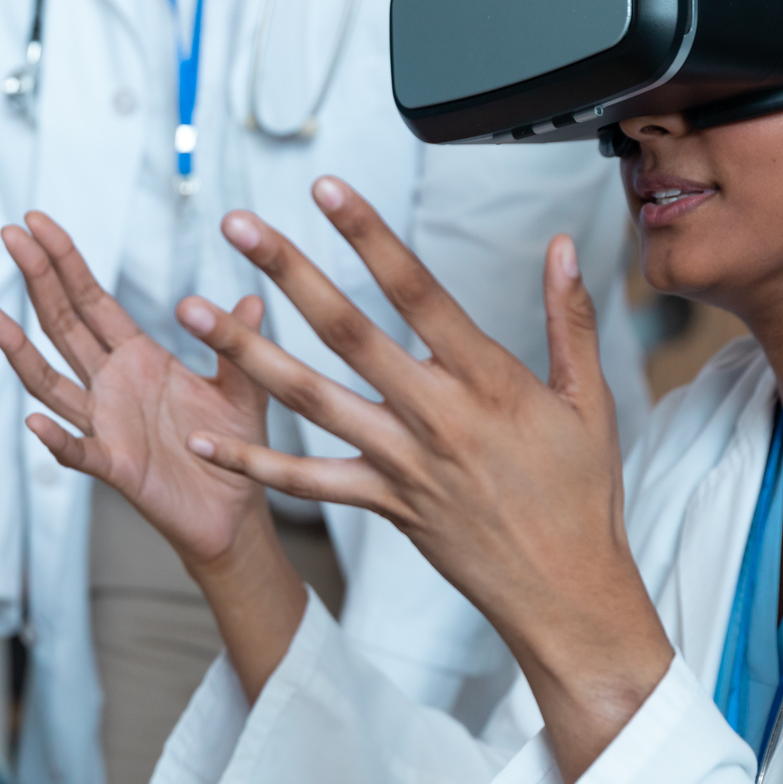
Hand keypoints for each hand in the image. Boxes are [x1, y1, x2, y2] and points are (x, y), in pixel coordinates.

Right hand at [0, 212, 272, 567]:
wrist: (235, 512)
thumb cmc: (232, 449)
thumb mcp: (244, 387)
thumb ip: (238, 344)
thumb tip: (252, 296)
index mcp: (138, 358)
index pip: (92, 300)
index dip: (65, 261)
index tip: (36, 222)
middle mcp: (112, 385)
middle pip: (63, 325)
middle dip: (37, 279)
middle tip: (8, 234)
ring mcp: (106, 425)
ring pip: (51, 382)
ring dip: (18, 350)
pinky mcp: (117, 467)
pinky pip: (79, 453)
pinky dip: (57, 440)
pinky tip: (35, 422)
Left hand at [176, 177, 674, 781]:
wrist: (565, 593)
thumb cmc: (581, 495)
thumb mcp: (589, 401)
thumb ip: (570, 318)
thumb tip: (562, 246)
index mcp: (488, 382)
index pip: (418, 292)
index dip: (370, 236)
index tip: (328, 190)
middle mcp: (436, 418)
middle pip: (349, 333)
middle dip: (289, 274)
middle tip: (238, 225)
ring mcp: (403, 464)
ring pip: (311, 400)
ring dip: (248, 354)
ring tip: (193, 312)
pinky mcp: (385, 505)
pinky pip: (309, 482)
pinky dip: (254, 461)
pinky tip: (205, 437)